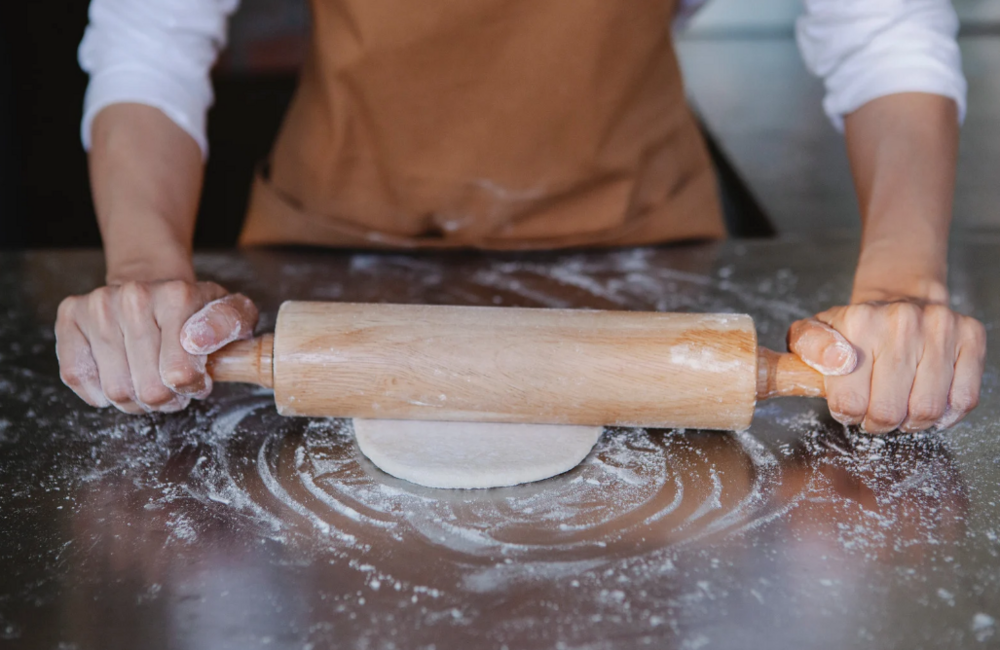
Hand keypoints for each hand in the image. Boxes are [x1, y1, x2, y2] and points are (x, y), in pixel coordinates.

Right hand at [55, 281, 257, 412]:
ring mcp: (98, 306)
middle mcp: (134, 297)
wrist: (153, 283)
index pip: (180, 373)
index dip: (192, 388)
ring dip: (136, 400)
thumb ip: (229, 325)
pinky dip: (100, 392)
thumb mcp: (233, 312)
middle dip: (166, 399)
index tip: (198, 379)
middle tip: (173, 386)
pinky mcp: (70, 316)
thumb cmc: (195, 310)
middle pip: (148, 388)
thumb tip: (197, 341)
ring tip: (149, 382)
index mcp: (177, 296)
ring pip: (115, 390)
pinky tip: (120, 377)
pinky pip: (77, 376)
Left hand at [787, 301, 985, 433]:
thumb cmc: (853, 330)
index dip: (848, 414)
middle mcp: (902, 322)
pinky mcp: (971, 337)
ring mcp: (941, 327)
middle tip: (875, 411)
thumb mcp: (812, 334)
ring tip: (900, 407)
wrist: (897, 301)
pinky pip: (964, 398)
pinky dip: (946, 413)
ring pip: (928, 409)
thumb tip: (836, 362)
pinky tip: (927, 401)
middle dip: (878, 421)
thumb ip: (808, 349)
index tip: (849, 405)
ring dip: (912, 421)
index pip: (850, 402)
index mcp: (859, 322)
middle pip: (890, 411)